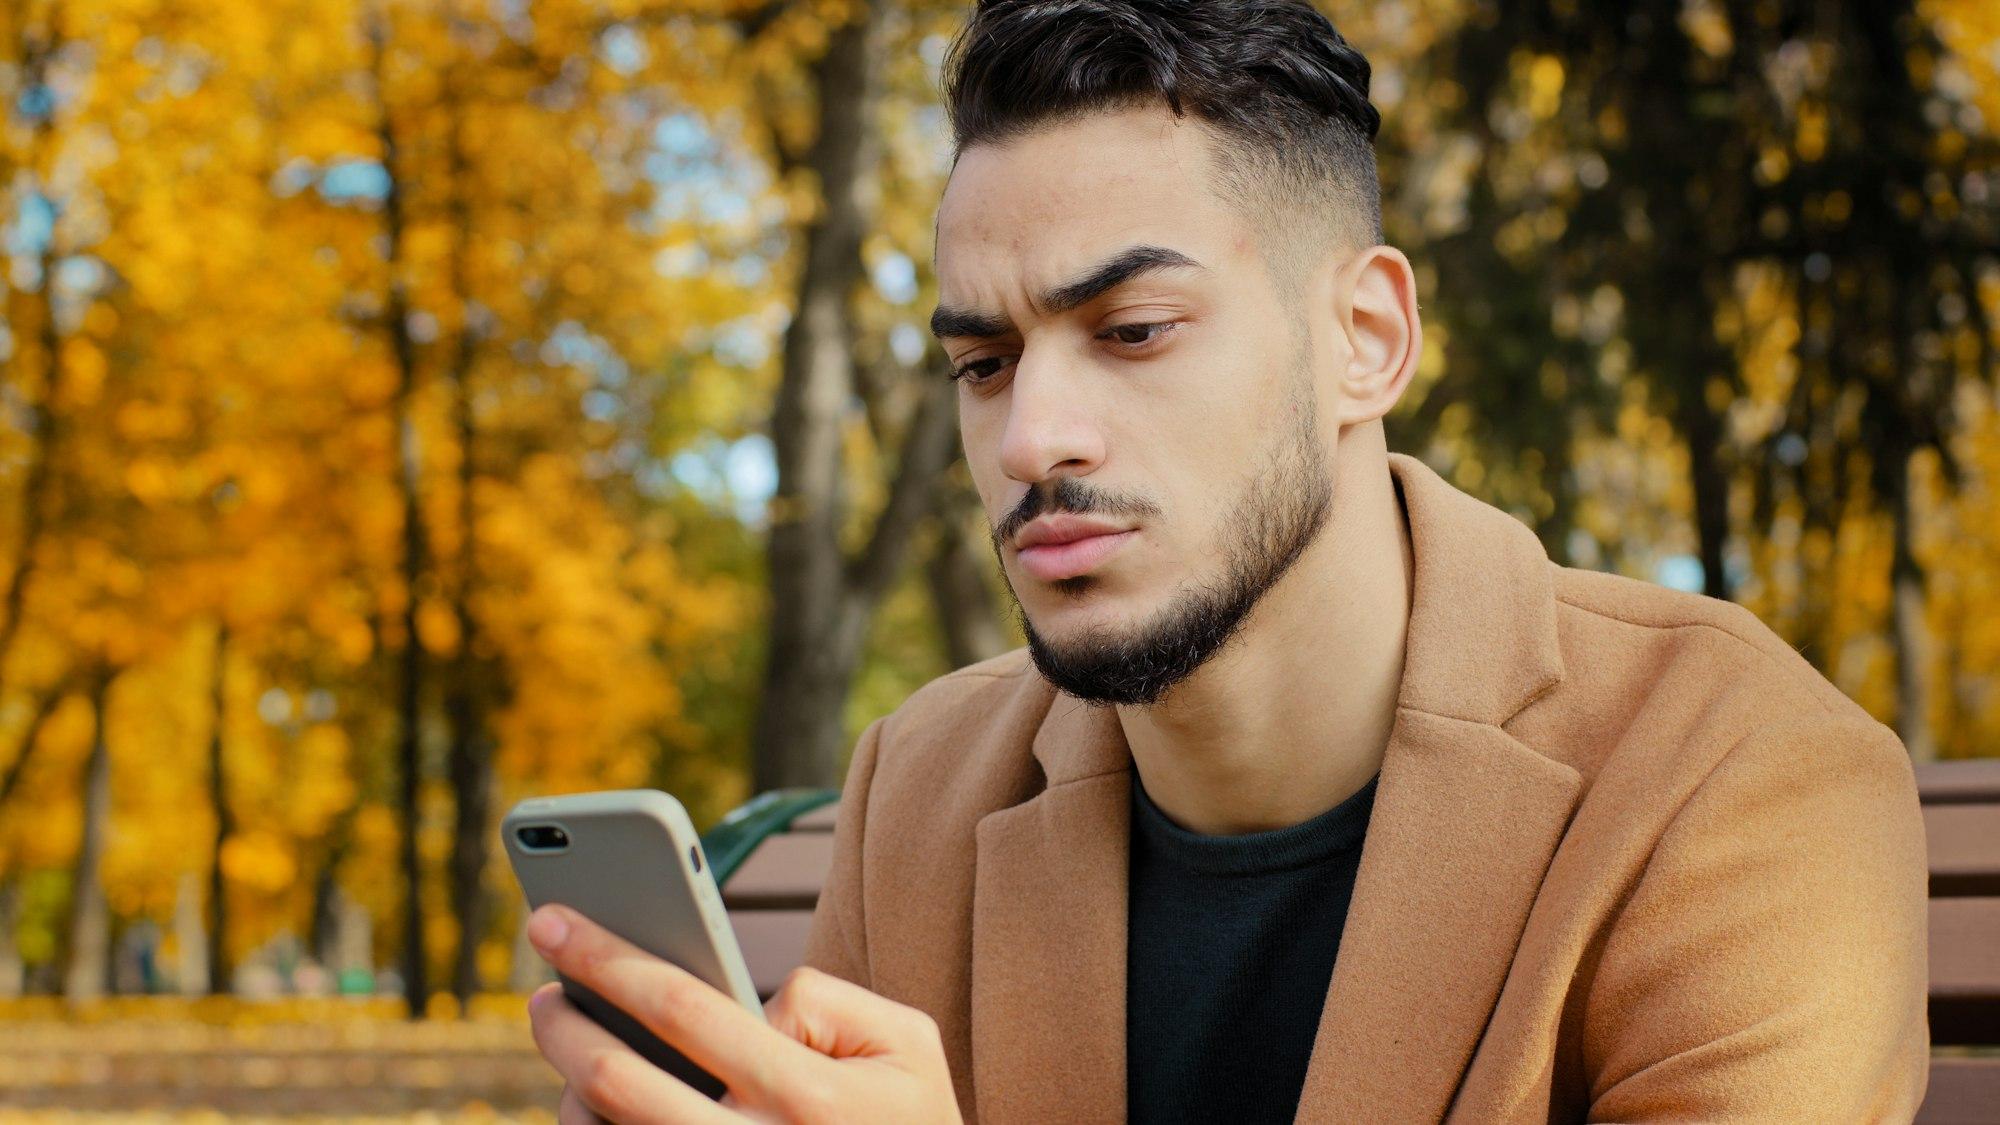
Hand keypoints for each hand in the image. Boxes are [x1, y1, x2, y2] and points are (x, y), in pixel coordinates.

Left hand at [524, 904, 963, 1123]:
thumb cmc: (915, 1117)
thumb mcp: (907, 1041)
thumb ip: (826, 999)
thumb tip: (745, 1010)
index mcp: (808, 1097)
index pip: (681, 1007)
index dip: (604, 956)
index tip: (552, 921)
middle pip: (616, 1081)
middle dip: (561, 1023)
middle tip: (540, 990)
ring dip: (568, 1090)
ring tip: (571, 1048)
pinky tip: (593, 1102)